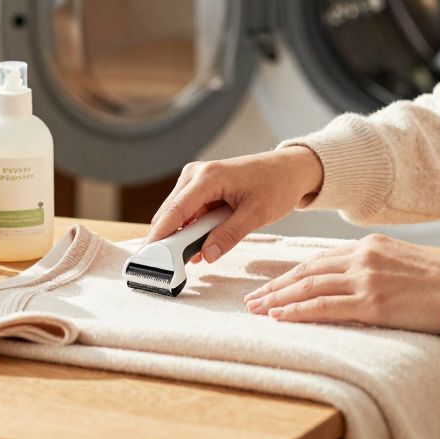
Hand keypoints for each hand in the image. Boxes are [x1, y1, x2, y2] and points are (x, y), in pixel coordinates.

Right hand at [144, 146, 324, 263]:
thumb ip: (229, 235)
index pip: (175, 210)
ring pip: (176, 216)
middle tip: (171, 269)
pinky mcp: (200, 189)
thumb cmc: (277, 184)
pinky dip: (191, 231)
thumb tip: (207, 255)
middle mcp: (196, 174)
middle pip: (170, 214)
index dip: (160, 236)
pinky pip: (188, 214)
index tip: (149, 258)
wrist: (290, 169)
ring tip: (192, 257)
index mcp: (208, 177)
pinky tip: (200, 248)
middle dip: (169, 241)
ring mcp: (196, 180)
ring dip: (182, 237)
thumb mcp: (257, 214)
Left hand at [243, 233, 439, 334]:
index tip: (273, 284)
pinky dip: (298, 312)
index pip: (320, 259)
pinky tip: (280, 318)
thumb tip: (354, 279)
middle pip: (308, 271)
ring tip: (258, 310)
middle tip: (253, 299)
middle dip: (277, 286)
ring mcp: (366, 279)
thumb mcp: (404, 261)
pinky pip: (325, 308)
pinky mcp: (373, 303)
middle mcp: (363, 257)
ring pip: (309, 288)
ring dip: (279, 299)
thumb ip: (376, 265)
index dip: (293, 273)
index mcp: (370, 245)